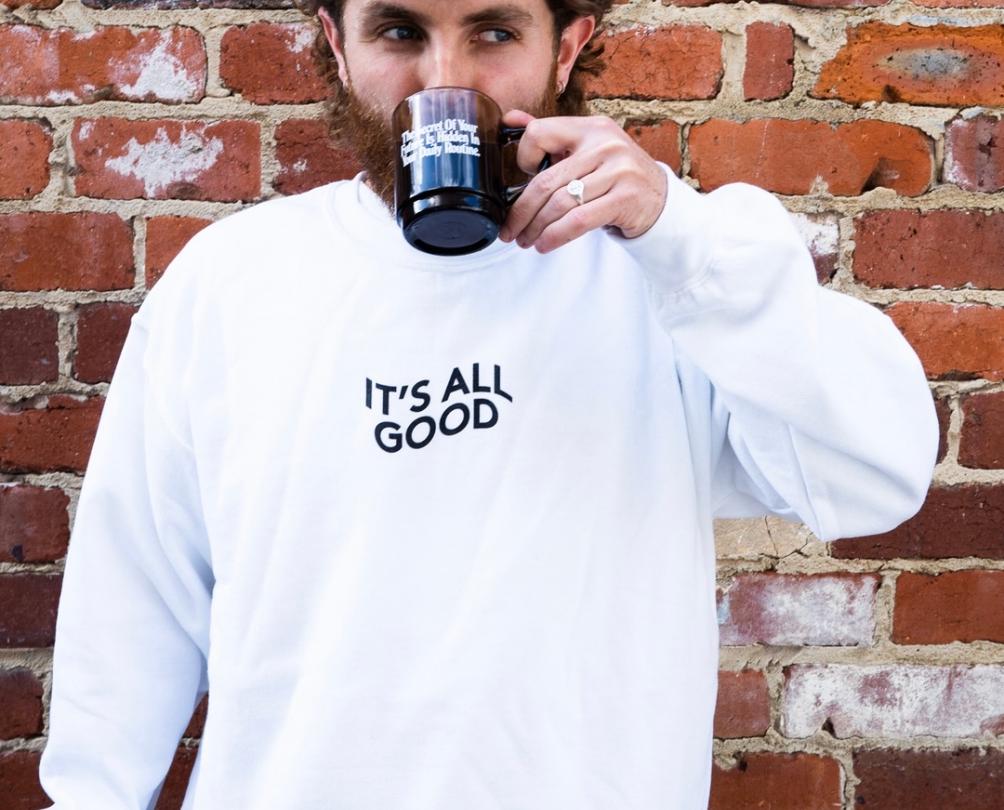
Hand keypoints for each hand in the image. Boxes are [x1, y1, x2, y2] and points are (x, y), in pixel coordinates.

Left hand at [498, 110, 667, 253]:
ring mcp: (618, 170)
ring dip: (536, 228)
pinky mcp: (625, 198)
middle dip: (521, 211)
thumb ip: (550, 137)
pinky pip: (578, 221)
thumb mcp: (587, 149)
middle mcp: (605, 144)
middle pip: (545, 180)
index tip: (521, 181)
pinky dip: (556, 236)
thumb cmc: (615, 176)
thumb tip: (509, 119)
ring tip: (526, 240)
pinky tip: (545, 245)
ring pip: (560, 204)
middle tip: (509, 231)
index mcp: (590, 127)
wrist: (659, 199)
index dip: (522, 159)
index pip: (538, 134)